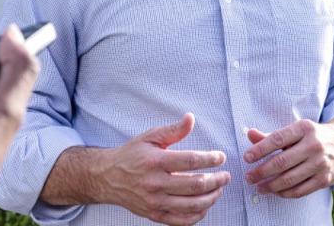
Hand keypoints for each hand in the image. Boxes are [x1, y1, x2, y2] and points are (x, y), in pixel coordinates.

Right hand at [100, 113, 229, 225]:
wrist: (107, 177)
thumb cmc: (131, 155)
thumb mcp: (150, 137)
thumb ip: (173, 130)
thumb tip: (191, 118)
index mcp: (156, 161)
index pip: (191, 161)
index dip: (211, 159)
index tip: (221, 157)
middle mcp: (155, 183)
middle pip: (195, 185)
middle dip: (216, 180)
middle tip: (226, 176)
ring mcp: (155, 202)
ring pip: (192, 205)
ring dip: (211, 198)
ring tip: (219, 190)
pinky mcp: (154, 215)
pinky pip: (181, 221)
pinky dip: (198, 215)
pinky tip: (205, 206)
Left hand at [243, 116, 333, 198]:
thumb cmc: (315, 136)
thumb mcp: (296, 130)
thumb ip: (272, 136)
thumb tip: (250, 134)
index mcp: (304, 128)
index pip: (277, 139)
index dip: (260, 149)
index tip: (247, 158)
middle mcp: (313, 145)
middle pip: (282, 161)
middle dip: (261, 171)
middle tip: (249, 177)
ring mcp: (320, 163)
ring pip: (290, 179)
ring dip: (271, 185)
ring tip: (259, 187)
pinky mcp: (325, 179)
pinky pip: (301, 190)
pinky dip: (285, 193)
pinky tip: (276, 191)